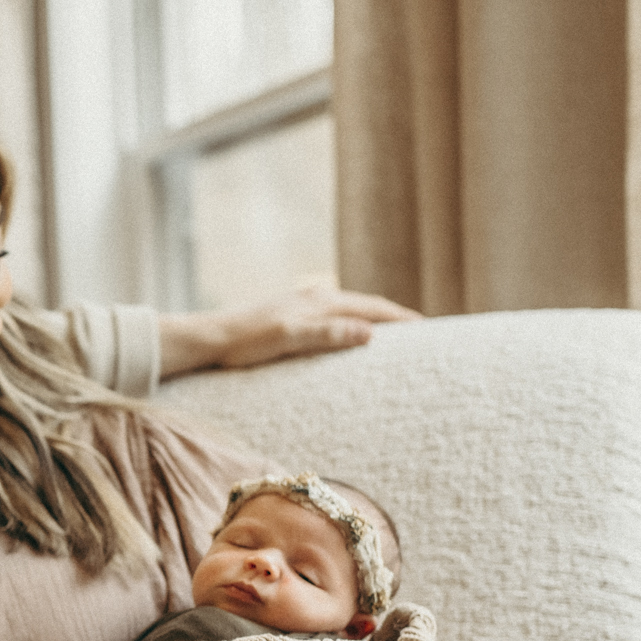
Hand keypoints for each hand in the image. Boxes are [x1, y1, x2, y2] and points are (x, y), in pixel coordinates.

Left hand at [160, 283, 419, 376]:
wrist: (209, 338)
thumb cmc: (247, 342)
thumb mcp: (290, 339)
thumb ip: (329, 334)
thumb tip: (371, 333)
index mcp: (322, 302)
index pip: (375, 309)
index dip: (403, 321)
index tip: (431, 333)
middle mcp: (316, 298)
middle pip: (367, 307)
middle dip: (395, 320)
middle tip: (422, 337)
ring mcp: (303, 305)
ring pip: (350, 312)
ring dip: (374, 323)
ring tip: (393, 341)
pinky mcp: (290, 316)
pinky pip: (333, 319)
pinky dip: (352, 327)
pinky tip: (349, 341)